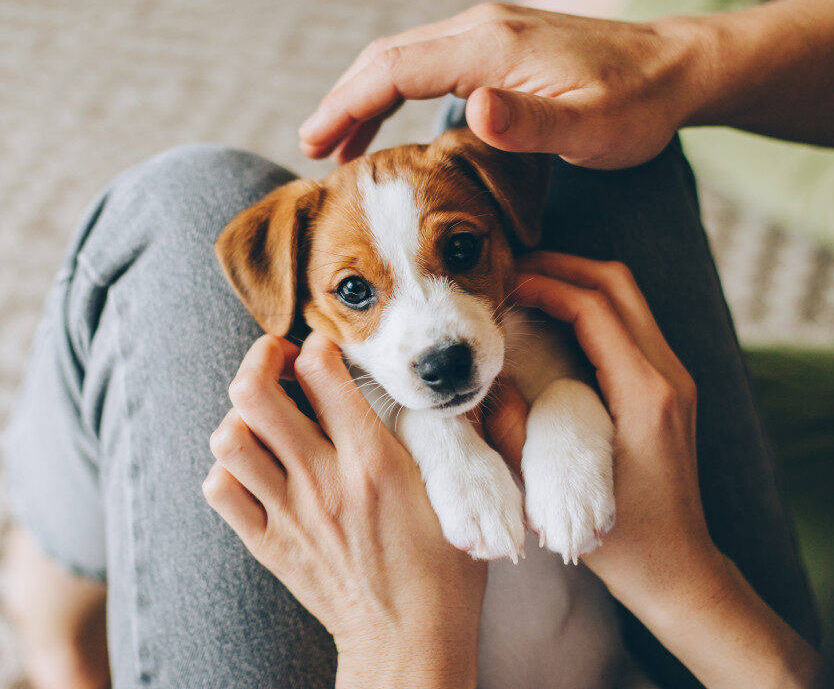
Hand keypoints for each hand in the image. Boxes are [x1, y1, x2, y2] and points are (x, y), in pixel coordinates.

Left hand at [203, 333, 483, 688]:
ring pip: (229, 438)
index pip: (323, 371)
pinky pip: (221, 490)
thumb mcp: (461, 494)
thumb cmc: (444, 569)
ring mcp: (289, 513)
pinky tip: (257, 466)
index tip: (327, 347)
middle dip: (261, 358)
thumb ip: (458, 436)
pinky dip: (229, 468)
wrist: (409, 642)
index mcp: (373, 460)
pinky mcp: (270, 543)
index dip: (319, 343)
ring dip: (242, 415)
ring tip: (266, 415)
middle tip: (280, 360)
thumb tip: (453, 391)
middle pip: (255, 393)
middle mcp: (322, 479)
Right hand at [298, 3, 703, 168]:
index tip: (314, 144)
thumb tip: (469, 108)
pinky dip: (397, 91)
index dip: (348, 105)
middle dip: (344, 101)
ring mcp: (490, 33)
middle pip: (388, 57)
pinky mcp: (501, 47)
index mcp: (491, 46)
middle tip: (312, 150)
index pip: (395, 68)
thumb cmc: (637, 105)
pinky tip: (396, 124)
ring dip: (366, 96)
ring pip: (405, 58)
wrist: (676, 68)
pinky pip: (431, 63)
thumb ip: (529, 122)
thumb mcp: (590, 126)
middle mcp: (482, 29)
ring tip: (341, 145)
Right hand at [485, 252, 817, 688]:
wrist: (681, 570)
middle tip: (512, 269)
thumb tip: (485, 382)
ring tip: (527, 285)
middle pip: (618, 284)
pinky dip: (590, 307)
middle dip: (563, 266)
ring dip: (577, 282)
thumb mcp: (557, 493)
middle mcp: (668, 376)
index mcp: (646, 394)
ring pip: (627, 298)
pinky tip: (552, 319)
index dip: (546, 284)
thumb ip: (515, 434)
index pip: (595, 308)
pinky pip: (629, 323)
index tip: (504, 283)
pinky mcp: (667, 388)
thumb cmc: (626, 542)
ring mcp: (674, 379)